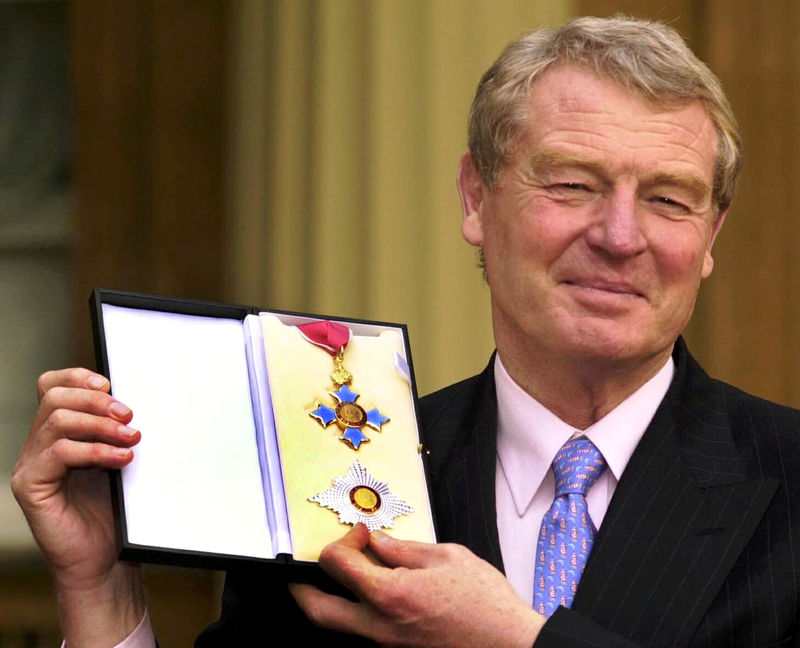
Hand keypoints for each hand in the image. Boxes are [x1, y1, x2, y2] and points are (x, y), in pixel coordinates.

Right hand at [11, 368, 144, 644]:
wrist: (103, 558)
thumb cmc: (112, 510)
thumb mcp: (118, 457)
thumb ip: (116, 430)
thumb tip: (135, 402)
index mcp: (57, 433)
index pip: (52, 386)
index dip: (78, 376)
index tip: (111, 384)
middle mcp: (38, 445)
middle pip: (55, 398)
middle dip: (97, 401)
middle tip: (129, 416)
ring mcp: (30, 465)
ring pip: (57, 421)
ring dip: (101, 424)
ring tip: (132, 438)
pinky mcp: (31, 486)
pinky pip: (59, 452)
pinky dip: (96, 450)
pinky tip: (122, 458)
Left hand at [290, 524, 544, 646]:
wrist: (510, 645)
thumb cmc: (485, 602)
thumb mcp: (447, 557)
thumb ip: (404, 548)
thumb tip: (376, 542)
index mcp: (389, 595)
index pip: (337, 565)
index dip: (343, 541)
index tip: (360, 533)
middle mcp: (380, 626)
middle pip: (319, 611)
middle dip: (303, 588)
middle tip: (305, 571)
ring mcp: (387, 645)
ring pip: (339, 626)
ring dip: (331, 601)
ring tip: (342, 578)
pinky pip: (364, 633)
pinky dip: (358, 612)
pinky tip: (374, 594)